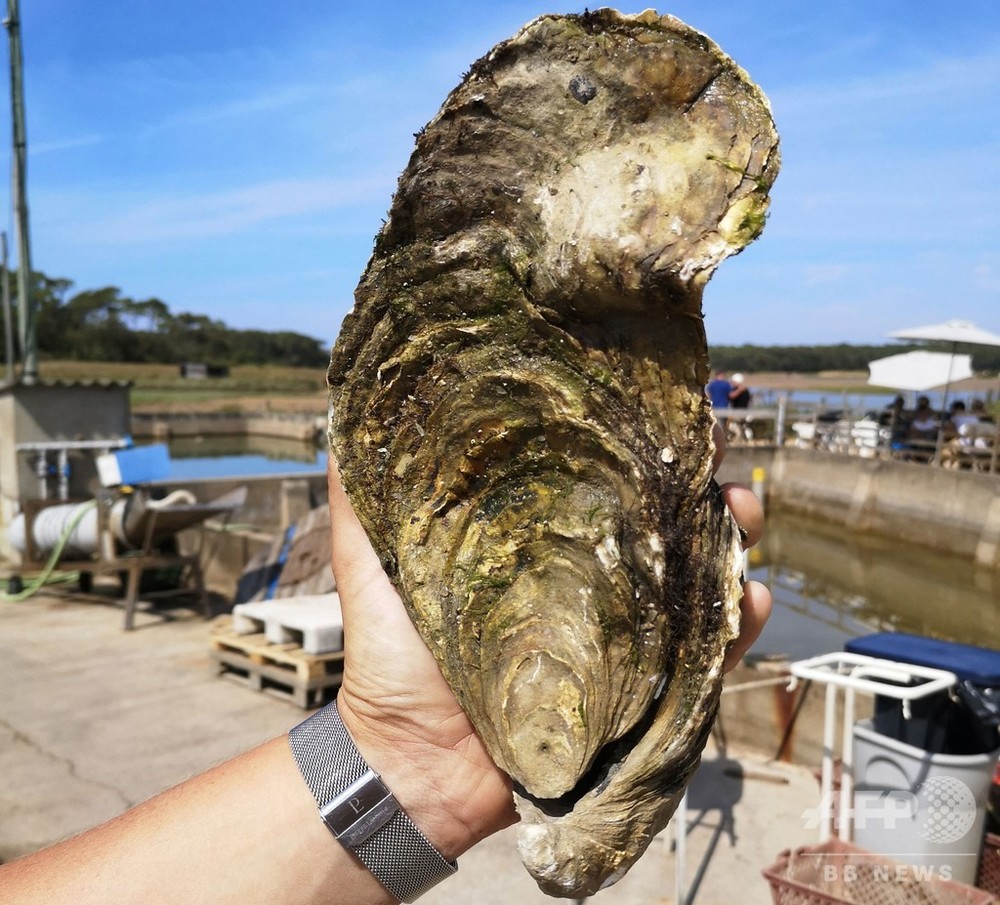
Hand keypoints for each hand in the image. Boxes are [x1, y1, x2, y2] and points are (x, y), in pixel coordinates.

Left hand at [327, 430, 770, 857]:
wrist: (412, 761)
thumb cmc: (390, 655)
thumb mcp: (372, 561)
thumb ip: (363, 497)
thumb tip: (343, 417)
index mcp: (538, 536)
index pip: (598, 472)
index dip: (634, 434)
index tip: (660, 400)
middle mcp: (586, 573)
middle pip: (659, 512)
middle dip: (698, 475)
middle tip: (713, 453)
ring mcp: (620, 628)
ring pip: (695, 571)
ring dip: (732, 535)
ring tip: (743, 511)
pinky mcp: (641, 687)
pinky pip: (706, 654)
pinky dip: (740, 626)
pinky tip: (751, 599)